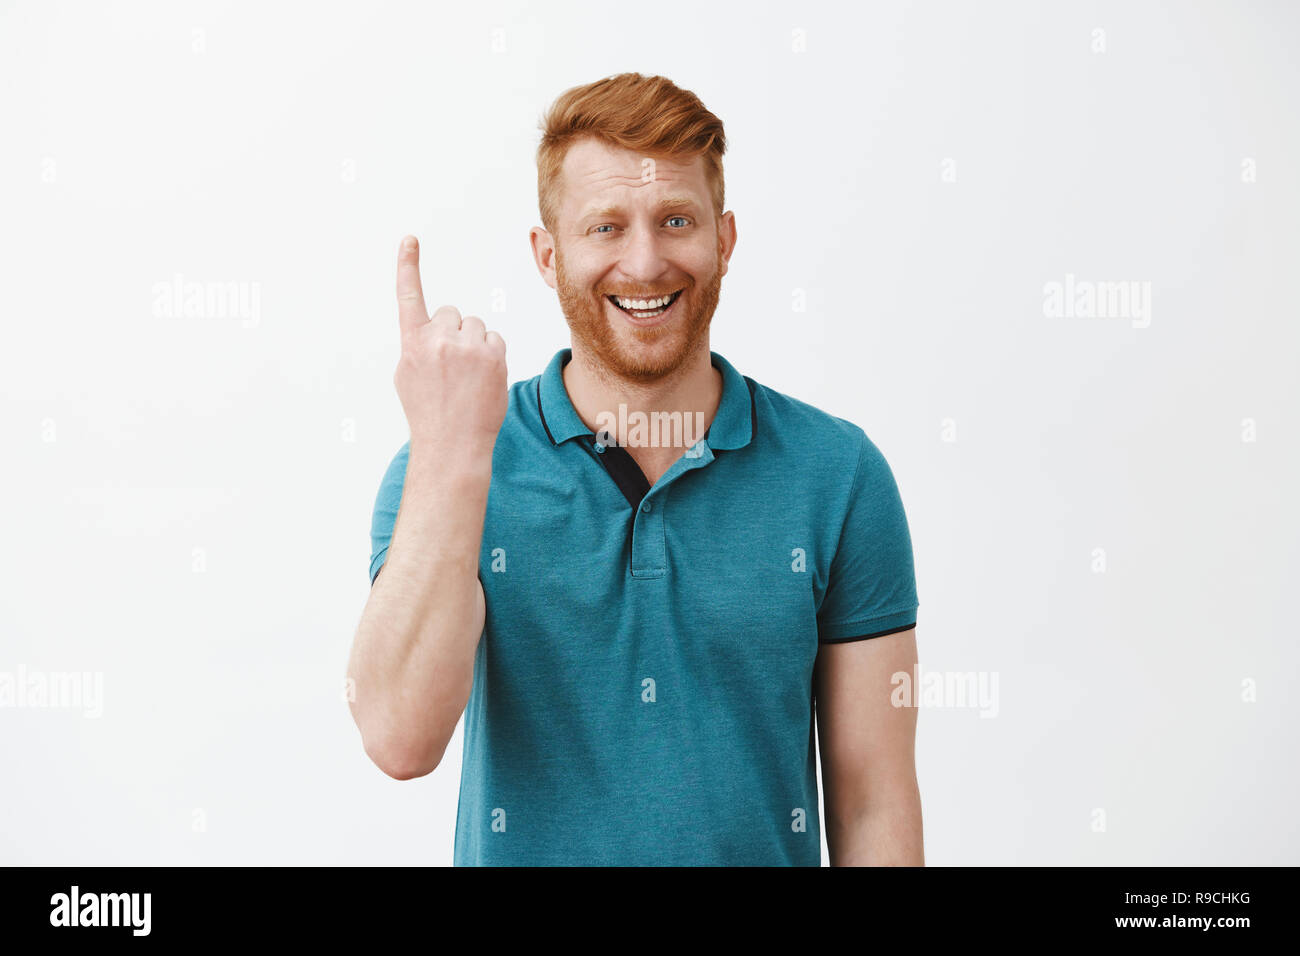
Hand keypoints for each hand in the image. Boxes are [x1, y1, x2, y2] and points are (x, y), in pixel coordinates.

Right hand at [392, 235, 507, 453]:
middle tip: (451, 365)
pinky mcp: (493, 355)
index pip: (408, 296)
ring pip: (475, 325)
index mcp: (412, 342)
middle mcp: (438, 339)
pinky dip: (491, 354)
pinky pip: (494, 339)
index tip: (410, 240)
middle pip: (451, 313)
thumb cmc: (428, 412)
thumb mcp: (408, 375)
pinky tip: (482, 379)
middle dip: (452, 332)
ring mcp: (467, 346)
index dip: (408, 266)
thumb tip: (431, 330)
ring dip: (473, 343)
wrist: (453, 444)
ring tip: (467, 375)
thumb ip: (418, 345)